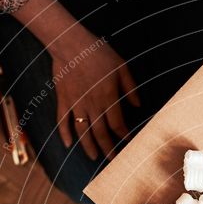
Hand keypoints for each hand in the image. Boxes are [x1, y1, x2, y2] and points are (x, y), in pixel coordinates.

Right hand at [53, 27, 139, 159]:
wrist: (69, 42)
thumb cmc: (98, 52)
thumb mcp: (121, 66)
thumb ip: (130, 87)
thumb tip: (138, 105)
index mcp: (108, 97)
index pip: (117, 124)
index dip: (123, 135)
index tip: (128, 141)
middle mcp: (92, 105)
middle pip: (101, 133)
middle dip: (108, 148)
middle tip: (113, 161)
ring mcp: (76, 103)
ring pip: (83, 131)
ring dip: (88, 146)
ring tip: (94, 157)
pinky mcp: (63, 99)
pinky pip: (62, 120)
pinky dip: (64, 133)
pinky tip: (67, 145)